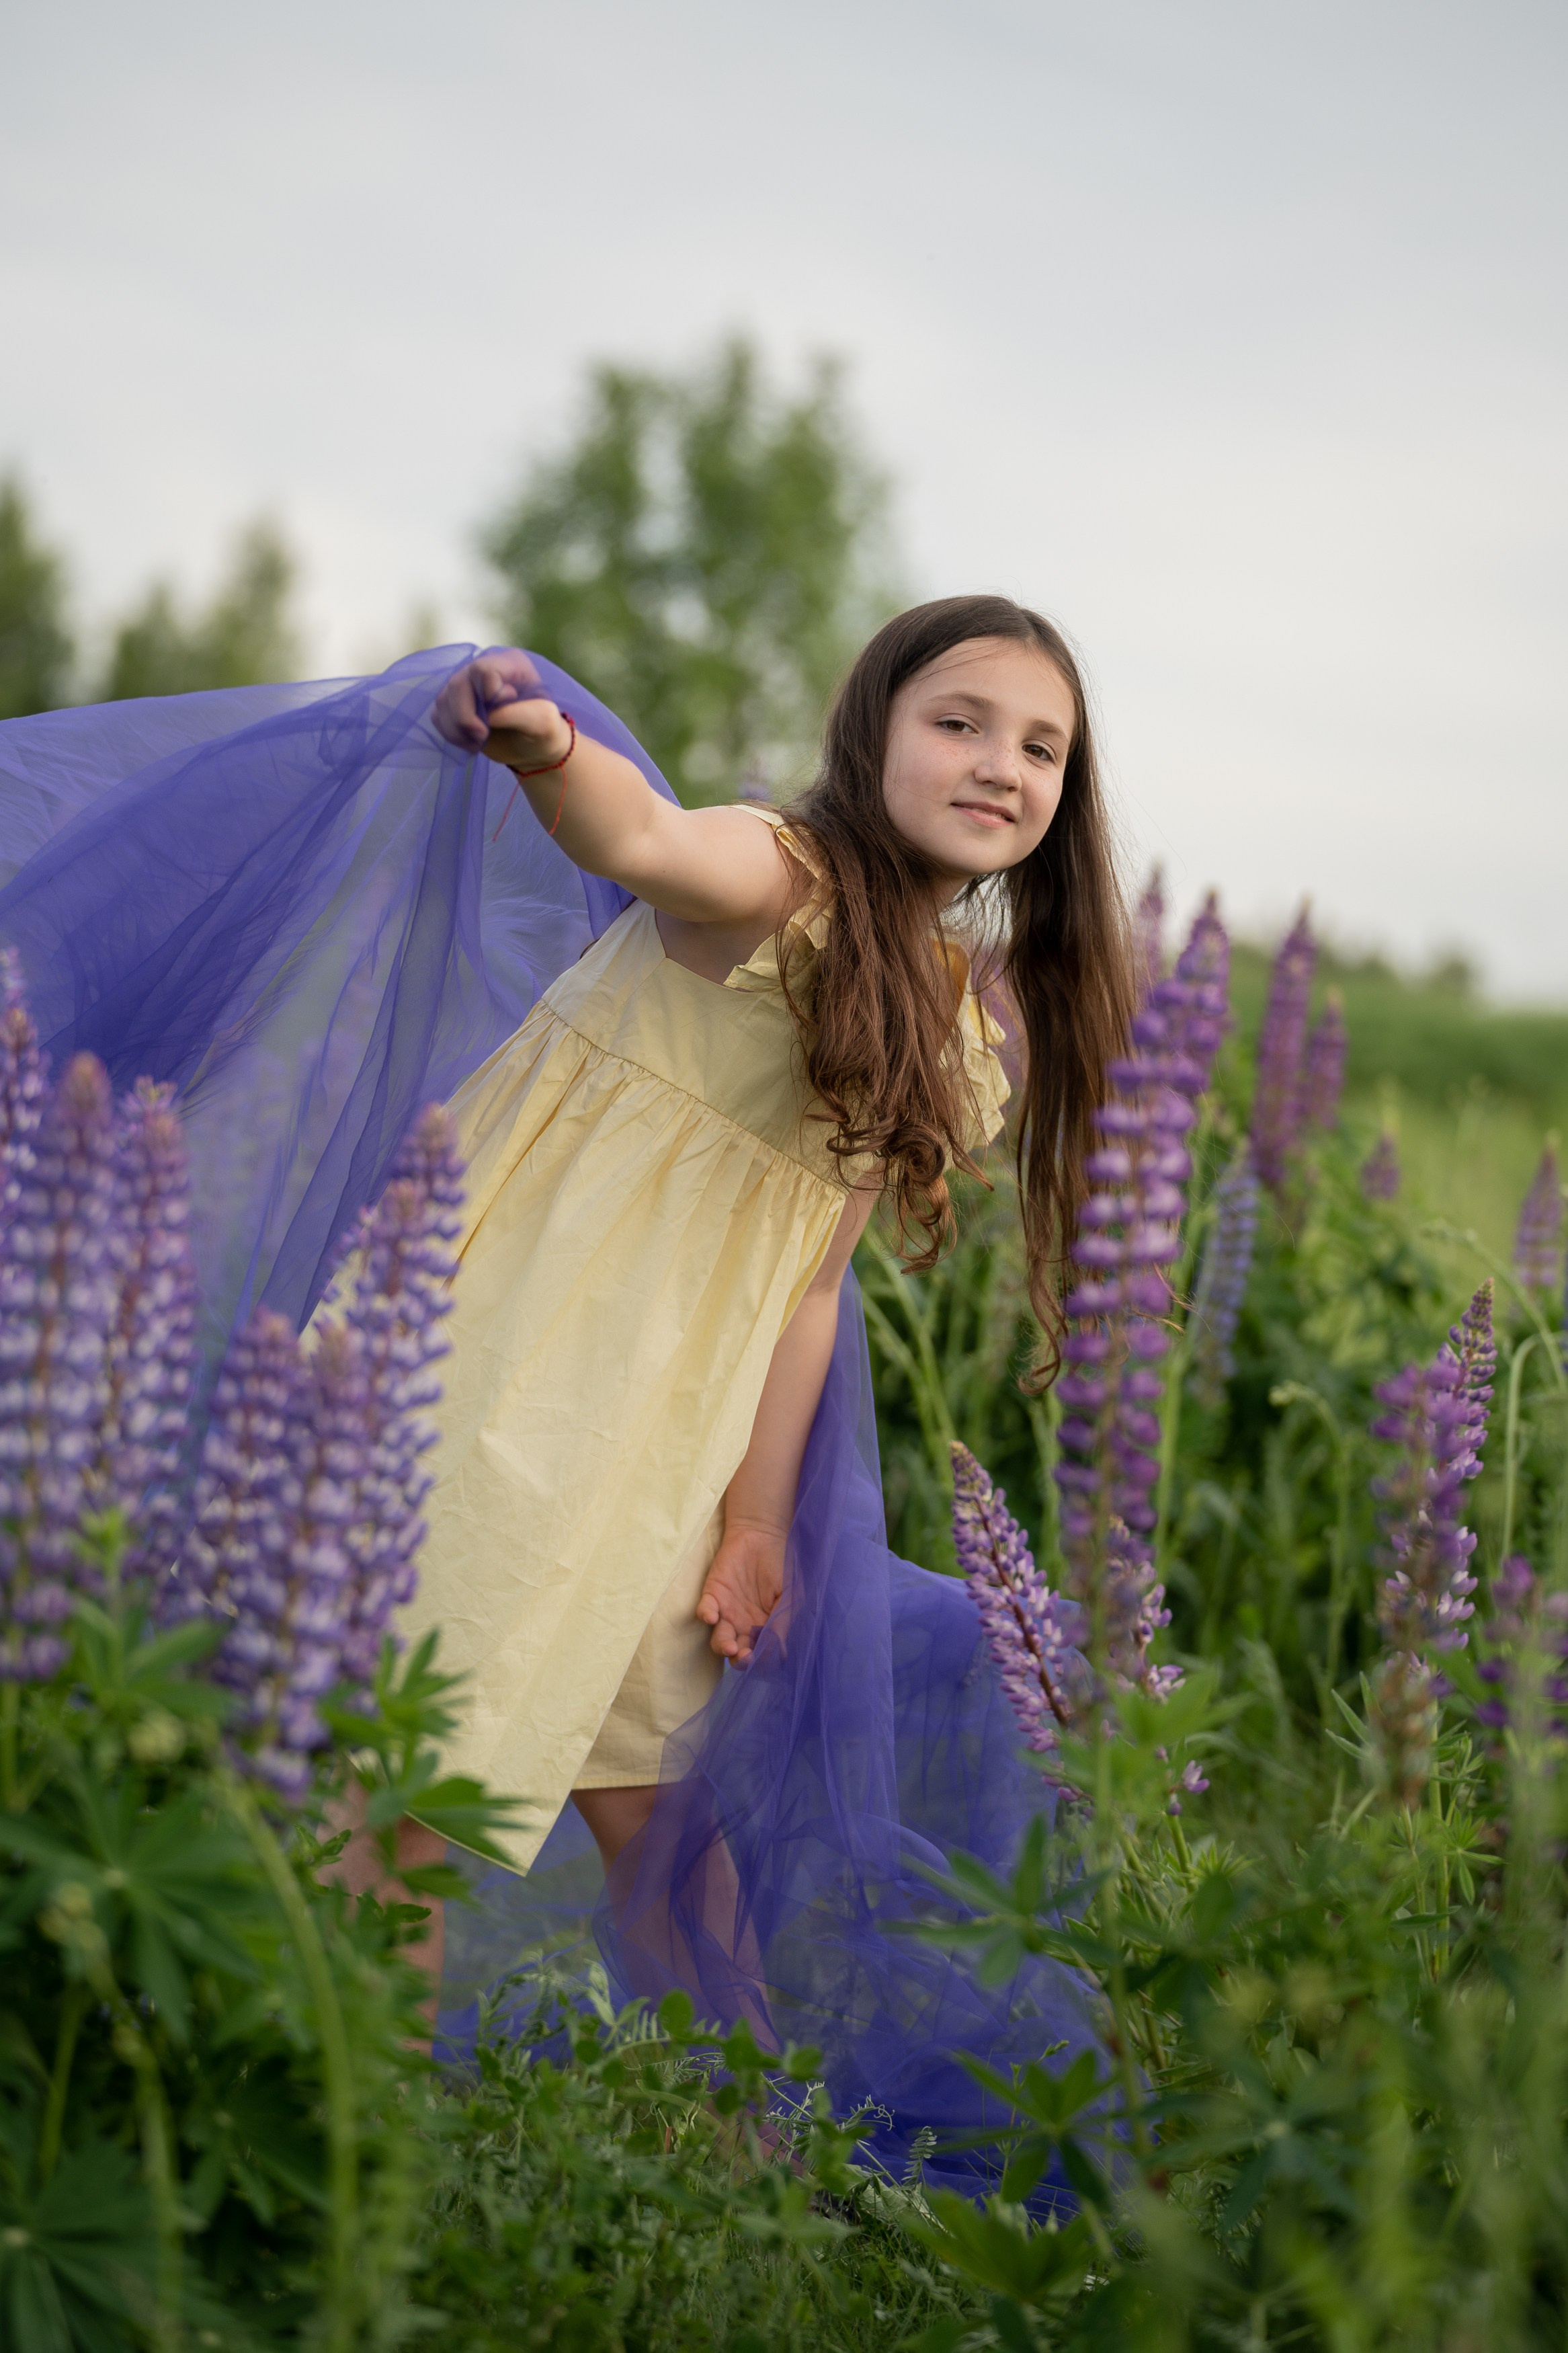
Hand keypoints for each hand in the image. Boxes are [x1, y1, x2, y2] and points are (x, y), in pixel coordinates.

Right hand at [433, 649, 548, 755]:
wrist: (534, 747)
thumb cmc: (545, 731)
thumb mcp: (543, 722)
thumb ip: (519, 713)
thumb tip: (488, 714)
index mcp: (510, 664)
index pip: (483, 669)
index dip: (488, 694)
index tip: (507, 713)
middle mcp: (484, 669)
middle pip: (457, 684)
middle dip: (466, 717)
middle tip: (483, 737)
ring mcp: (467, 686)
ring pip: (443, 701)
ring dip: (457, 729)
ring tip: (479, 743)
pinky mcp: (454, 705)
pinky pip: (438, 716)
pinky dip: (451, 734)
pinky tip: (471, 743)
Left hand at [696, 1520, 785, 1666]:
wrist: (762, 1535)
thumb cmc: (780, 1566)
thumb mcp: (789, 1594)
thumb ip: (782, 1622)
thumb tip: (780, 1653)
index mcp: (764, 1628)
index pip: (760, 1654)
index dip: (760, 1661)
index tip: (763, 1659)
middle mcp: (744, 1626)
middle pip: (737, 1652)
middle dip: (740, 1659)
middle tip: (745, 1656)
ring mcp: (727, 1612)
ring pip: (719, 1638)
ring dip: (723, 1645)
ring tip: (730, 1646)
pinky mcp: (712, 1595)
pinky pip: (705, 1610)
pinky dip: (706, 1615)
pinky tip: (712, 1617)